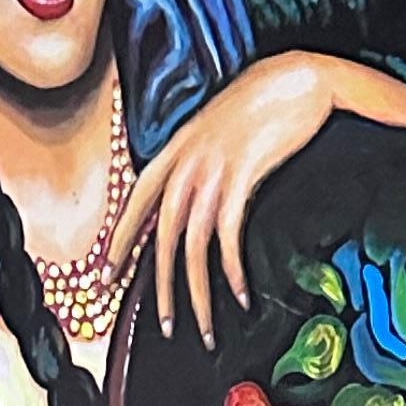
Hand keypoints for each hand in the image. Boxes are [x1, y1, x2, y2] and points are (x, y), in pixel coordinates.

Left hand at [115, 55, 336, 348]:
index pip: (136, 202)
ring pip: (190, 245)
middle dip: (157, 286)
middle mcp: (185, 160)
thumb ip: (202, 160)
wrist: (301, 77)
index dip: (118, 242)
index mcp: (176, 148)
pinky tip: (240, 295)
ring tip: (204, 328)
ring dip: (196, 294)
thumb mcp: (221, 129)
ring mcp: (211, 168)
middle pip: (159, 235)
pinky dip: (232, 271)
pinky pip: (227, 236)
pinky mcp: (241, 176)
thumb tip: (198, 195)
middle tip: (161, 323)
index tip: (103, 275)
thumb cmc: (267, 102)